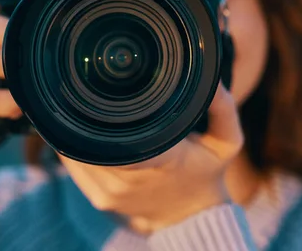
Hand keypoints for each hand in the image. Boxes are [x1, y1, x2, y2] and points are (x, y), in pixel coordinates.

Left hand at [59, 83, 243, 233]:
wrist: (189, 217)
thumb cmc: (206, 173)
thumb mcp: (227, 142)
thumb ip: (224, 110)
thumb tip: (214, 83)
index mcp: (163, 162)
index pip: (128, 138)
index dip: (109, 114)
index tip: (104, 91)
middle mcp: (132, 180)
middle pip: (97, 139)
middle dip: (93, 114)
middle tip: (92, 88)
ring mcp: (112, 192)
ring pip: (82, 152)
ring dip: (81, 129)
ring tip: (84, 104)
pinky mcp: (99, 199)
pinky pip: (75, 167)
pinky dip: (75, 146)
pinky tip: (78, 129)